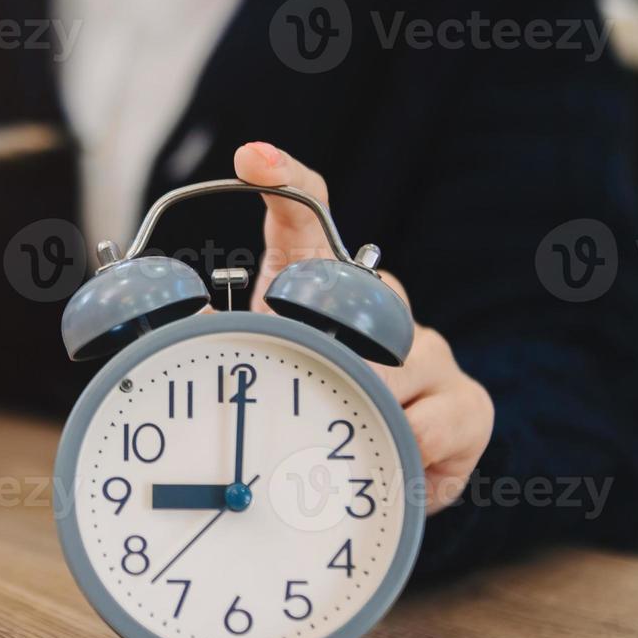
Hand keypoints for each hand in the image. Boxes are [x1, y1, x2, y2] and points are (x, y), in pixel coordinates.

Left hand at [232, 142, 494, 513]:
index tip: (252, 160)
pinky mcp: (465, 408)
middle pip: (373, 294)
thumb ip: (220, 346)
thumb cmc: (304, 411)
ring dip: (370, 403)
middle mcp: (384, 308)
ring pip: (409, 364)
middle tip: (312, 371)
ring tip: (343, 431)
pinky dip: (409, 450)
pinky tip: (385, 465)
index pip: (305, 216)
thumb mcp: (258, 375)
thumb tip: (172, 335)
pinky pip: (440, 423)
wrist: (368, 478)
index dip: (283, 179)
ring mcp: (432, 355)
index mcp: (324, 288)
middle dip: (339, 339)